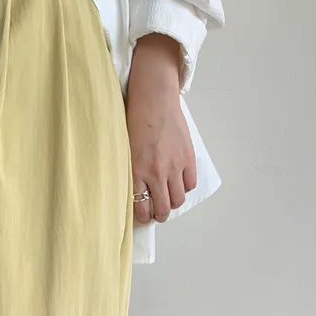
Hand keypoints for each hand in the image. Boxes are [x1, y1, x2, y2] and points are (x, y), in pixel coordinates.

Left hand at [126, 34, 196, 223]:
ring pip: (177, 200)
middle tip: (156, 212)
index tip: (142, 214)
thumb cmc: (135, 120)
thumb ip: (130, 171)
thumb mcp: (125, 150)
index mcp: (136, 171)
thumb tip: (135, 189)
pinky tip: (177, 182)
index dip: (143, 216)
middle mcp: (156, 172)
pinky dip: (184, 187)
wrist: (154, 98)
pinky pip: (190, 184)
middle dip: (158, 214)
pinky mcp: (187, 157)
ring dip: (172, 202)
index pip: (141, 207)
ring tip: (167, 198)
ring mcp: (174, 166)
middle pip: (162, 208)